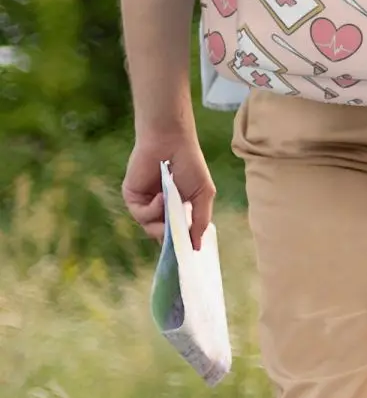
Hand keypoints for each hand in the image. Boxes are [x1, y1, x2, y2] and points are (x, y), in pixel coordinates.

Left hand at [122, 131, 214, 251]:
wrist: (171, 142)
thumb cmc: (191, 164)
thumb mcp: (203, 194)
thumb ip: (200, 221)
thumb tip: (197, 246)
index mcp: (177, 208)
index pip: (177, 234)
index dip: (181, 244)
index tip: (187, 255)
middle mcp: (160, 209)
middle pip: (163, 236)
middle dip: (171, 238)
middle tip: (178, 238)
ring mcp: (146, 204)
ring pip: (151, 228)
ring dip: (162, 221)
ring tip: (172, 205)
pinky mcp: (132, 198)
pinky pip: (141, 215)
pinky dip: (153, 209)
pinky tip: (161, 196)